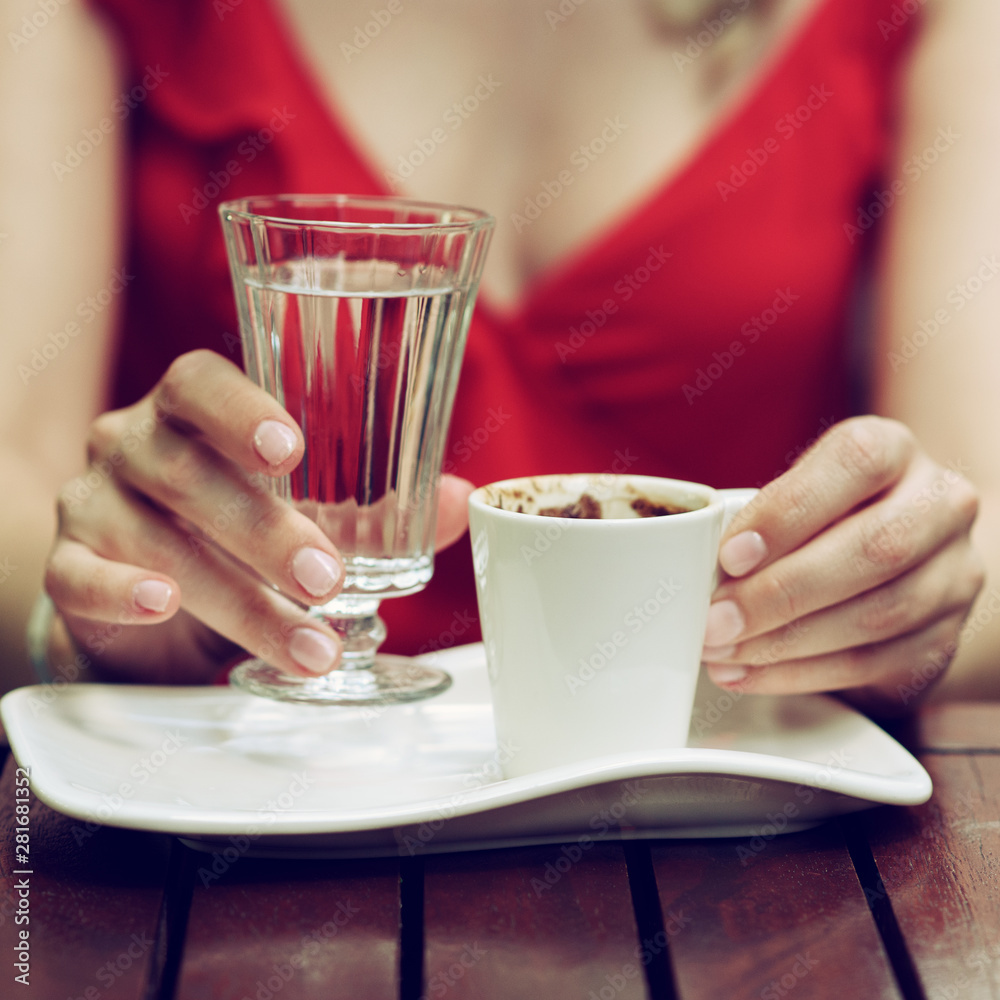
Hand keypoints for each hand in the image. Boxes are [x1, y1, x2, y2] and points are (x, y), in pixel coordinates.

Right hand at [43, 350, 473, 683]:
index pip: (199, 382)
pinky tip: (163, 606)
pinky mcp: (68, 567)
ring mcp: (93, 503)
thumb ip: (382, 510)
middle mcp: (132, 444)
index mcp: (191, 415)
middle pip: (186, 468)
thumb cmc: (234, 537)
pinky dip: (121, 591)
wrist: (144, 597)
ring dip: (236, 593)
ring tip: (308, 640)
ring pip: (152, 535)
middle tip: (330, 578)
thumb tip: (461, 498)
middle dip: (264, 529)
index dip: (240, 407)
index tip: (290, 448)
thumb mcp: (310, 518)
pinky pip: (80, 575)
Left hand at [700, 416, 983, 715]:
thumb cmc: (826, 517)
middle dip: (781, 592)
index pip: (855, 463)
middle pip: (874, 548)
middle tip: (716, 620)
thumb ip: (764, 513)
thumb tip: (700, 563)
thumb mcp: (800, 492)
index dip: (789, 511)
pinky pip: (873, 663)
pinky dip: (800, 673)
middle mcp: (939, 505)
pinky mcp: (944, 637)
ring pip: (876, 614)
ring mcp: (952, 574)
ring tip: (723, 650)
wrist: (900, 561)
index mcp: (894, 450)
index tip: (730, 555)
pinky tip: (749, 674)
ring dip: (785, 641)